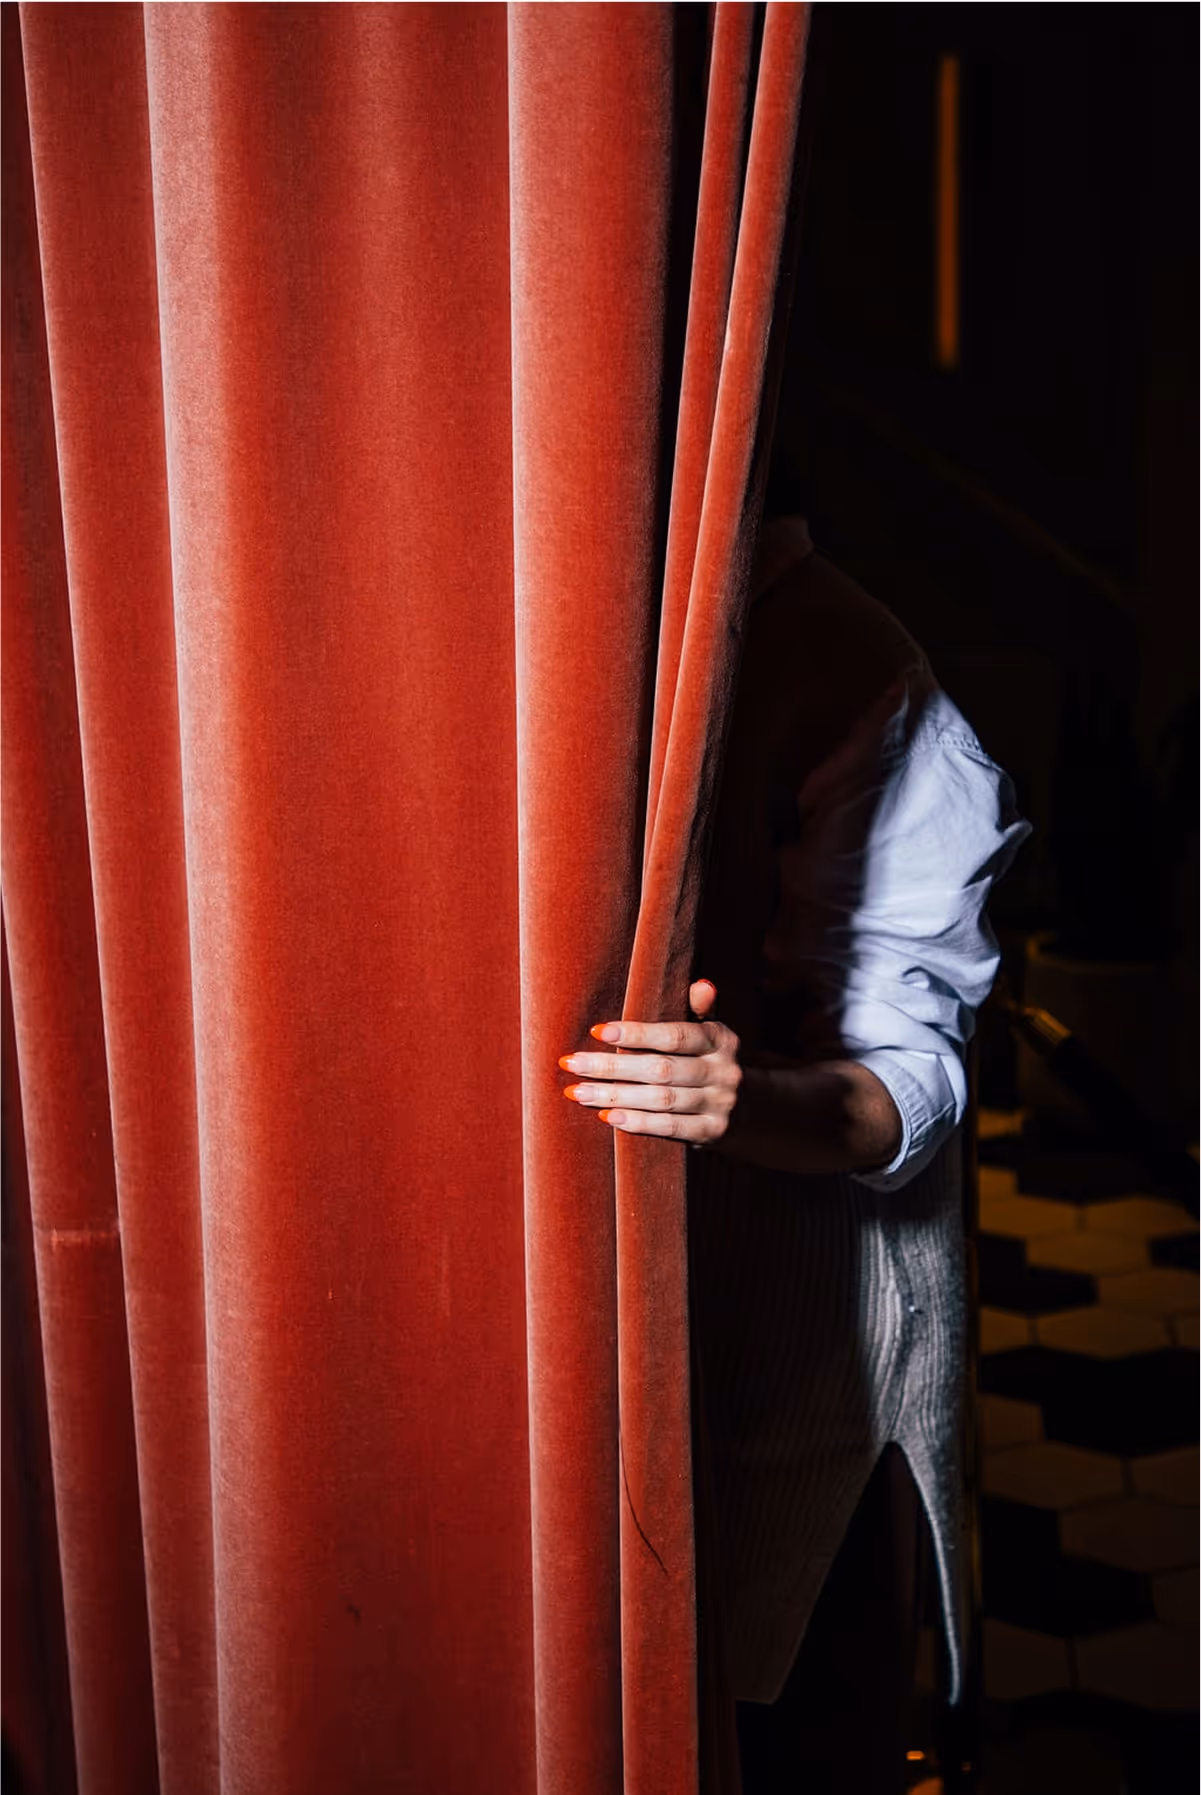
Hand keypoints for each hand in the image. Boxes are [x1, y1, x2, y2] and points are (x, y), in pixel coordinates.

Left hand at [557, 980, 741, 1145]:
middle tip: (571, 1063)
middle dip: (612, 1067)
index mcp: (721, 1039)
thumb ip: (700, 1009)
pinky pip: (670, 1128)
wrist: (748, 1108)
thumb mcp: (710, 1031)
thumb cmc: (710, 1060)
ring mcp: (721, 1104)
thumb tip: (701, 985)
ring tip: (578, 1092)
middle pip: (661, 1069)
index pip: (675, 1036)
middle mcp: (724, 1071)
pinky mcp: (713, 1132)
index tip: (596, 1031)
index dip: (636, 1034)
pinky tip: (608, 1117)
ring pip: (661, 1100)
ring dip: (615, 1096)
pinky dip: (638, 1123)